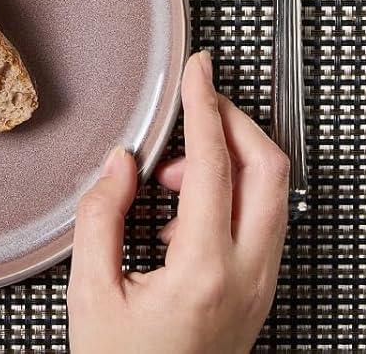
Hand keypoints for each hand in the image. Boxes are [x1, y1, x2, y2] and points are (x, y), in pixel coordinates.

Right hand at [67, 51, 288, 353]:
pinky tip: (184, 210)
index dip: (204, 103)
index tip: (198, 68)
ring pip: (274, 194)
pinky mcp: (259, 296)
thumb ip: (102, 216)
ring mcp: (261, 288)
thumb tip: (120, 162)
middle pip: (270, 167)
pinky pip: (263, 222)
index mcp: (204, 270)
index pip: (214, 161)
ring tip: (171, 174)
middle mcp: (247, 276)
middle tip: (196, 101)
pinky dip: (233, 193)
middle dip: (234, 120)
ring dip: (232, 160)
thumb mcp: (91, 294)